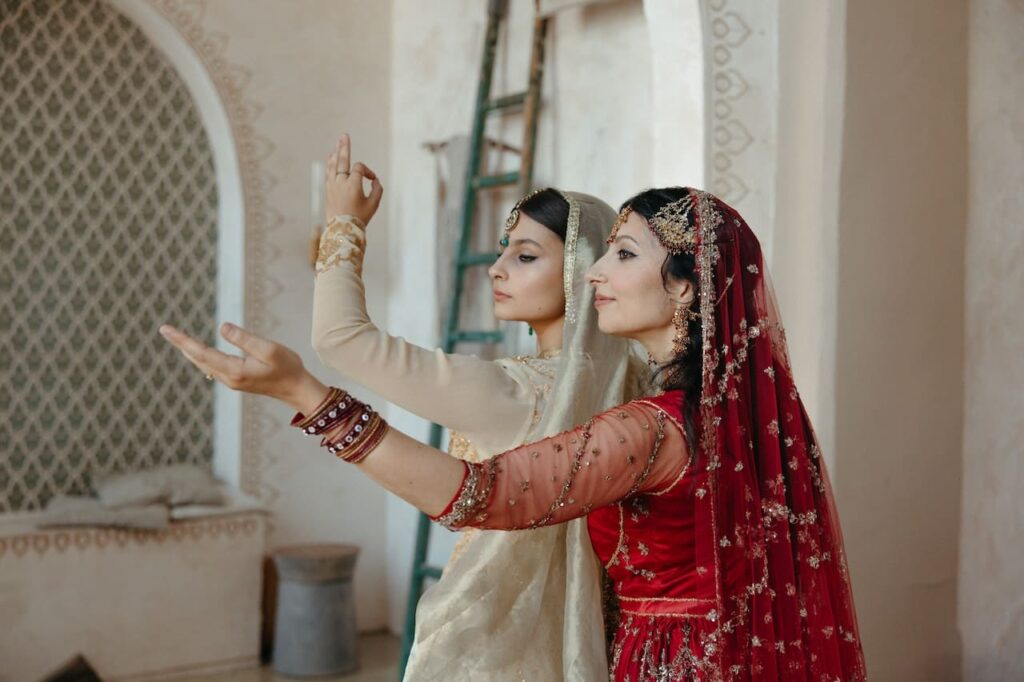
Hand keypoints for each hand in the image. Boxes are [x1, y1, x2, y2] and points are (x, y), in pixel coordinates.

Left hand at [159, 323, 329, 413]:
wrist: (297, 389)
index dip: (182, 340)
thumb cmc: (287, 367)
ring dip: (189, 350)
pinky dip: (201, 357)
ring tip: (176, 338)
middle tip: (164, 330)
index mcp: (234, 370)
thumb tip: (221, 328)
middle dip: (181, 344)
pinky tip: (197, 351)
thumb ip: (244, 339)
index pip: (201, 352)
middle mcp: (228, 378)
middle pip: (198, 359)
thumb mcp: (269, 349)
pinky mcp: (236, 380)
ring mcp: (231, 381)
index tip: (166, 329)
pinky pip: (212, 367)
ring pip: (203, 364)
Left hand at [325, 133, 383, 225]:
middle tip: (344, 135)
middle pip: (342, 159)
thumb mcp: (374, 204)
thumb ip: (377, 189)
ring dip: (336, 154)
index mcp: (352, 184)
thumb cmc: (360, 218)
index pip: (360, 168)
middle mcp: (340, 182)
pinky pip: (328, 172)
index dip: (367, 171)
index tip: (371, 180)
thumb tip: (374, 180)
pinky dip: (330, 164)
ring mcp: (332, 185)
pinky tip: (331, 158)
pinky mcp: (328, 190)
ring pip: (332, 165)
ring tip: (337, 145)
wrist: (342, 230)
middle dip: (344, 147)